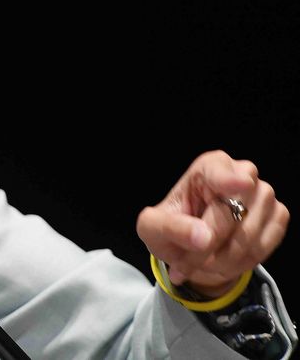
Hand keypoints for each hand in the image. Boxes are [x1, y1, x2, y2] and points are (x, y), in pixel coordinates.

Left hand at [136, 150, 289, 296]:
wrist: (192, 245)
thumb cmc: (170, 227)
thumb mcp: (152, 228)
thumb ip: (170, 227)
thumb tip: (204, 238)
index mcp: (208, 166)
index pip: (220, 170)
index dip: (229, 179)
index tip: (238, 185)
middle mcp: (242, 173)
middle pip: (229, 217)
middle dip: (206, 249)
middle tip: (184, 264)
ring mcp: (264, 194)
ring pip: (248, 237)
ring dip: (222, 261)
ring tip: (202, 263)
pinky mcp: (278, 215)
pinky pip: (263, 248)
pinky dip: (241, 264)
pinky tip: (224, 262)